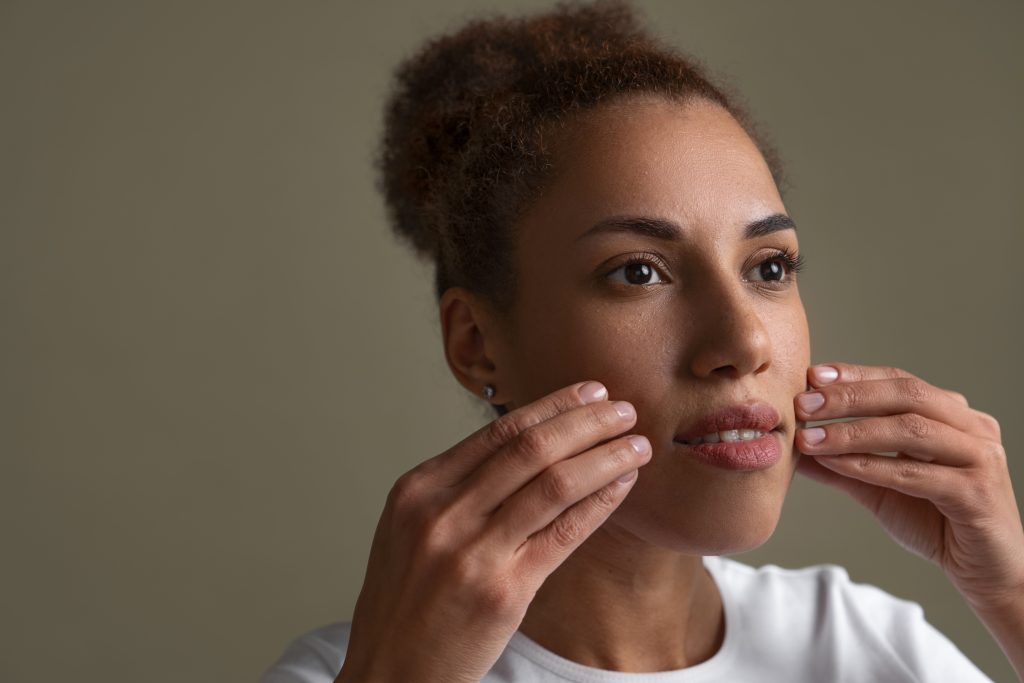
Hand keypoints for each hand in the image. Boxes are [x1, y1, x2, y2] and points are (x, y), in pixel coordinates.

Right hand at [335, 381, 650, 682]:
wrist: (390, 670)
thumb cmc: (408, 601)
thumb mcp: (413, 530)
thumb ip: (460, 488)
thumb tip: (531, 446)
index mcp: (419, 489)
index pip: (499, 431)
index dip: (553, 407)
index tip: (590, 393)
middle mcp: (442, 513)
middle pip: (530, 447)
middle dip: (586, 422)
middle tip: (624, 409)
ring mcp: (472, 552)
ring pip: (554, 483)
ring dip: (605, 457)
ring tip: (636, 444)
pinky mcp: (503, 592)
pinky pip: (564, 533)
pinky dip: (600, 502)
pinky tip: (622, 486)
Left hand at [794, 362, 1023, 612]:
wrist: (984, 572)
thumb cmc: (935, 522)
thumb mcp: (879, 487)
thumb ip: (841, 464)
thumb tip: (794, 446)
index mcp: (953, 415)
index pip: (899, 381)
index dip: (855, 376)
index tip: (812, 376)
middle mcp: (972, 427)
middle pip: (906, 395)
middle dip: (849, 397)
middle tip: (804, 404)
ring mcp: (980, 457)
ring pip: (911, 430)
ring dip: (853, 432)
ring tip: (810, 438)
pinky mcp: (978, 493)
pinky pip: (918, 474)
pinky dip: (872, 467)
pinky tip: (837, 466)